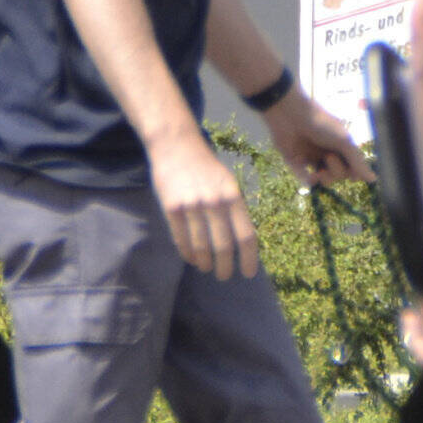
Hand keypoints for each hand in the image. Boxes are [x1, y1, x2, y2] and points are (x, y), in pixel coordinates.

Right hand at [150, 132, 260, 278]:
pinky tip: (191, 258)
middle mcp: (215, 203)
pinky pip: (181, 239)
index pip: (246, 236)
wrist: (177, 147)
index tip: (248, 273)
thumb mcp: (228, 183)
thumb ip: (235, 208)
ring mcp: (192, 206)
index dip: (249, 258)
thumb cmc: (206, 167)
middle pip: (224, 246)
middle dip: (225, 267)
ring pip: (201, 246)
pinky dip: (187, 253)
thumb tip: (242, 240)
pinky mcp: (172, 208)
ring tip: (206, 268)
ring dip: (205, 263)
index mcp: (233, 197)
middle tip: (225, 276)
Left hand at [265, 91, 372, 190]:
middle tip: (328, 157)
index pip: (352, 167)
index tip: (352, 174)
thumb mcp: (343, 141)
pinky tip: (309, 176)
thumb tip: (373, 179)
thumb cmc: (321, 124)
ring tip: (318, 172)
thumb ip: (357, 161)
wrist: (290, 114)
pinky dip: (307, 180)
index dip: (353, 173)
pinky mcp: (295, 161)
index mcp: (341, 146)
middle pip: (339, 175)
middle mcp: (328, 152)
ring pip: (322, 179)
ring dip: (323, 178)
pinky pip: (303, 177)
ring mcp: (312, 157)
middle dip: (336, 171)